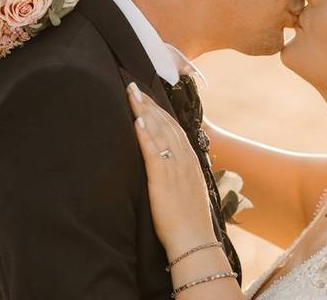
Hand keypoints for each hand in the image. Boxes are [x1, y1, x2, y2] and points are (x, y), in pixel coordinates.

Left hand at [127, 83, 216, 258]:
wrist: (195, 240)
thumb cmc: (189, 220)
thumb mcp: (188, 189)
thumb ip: (179, 173)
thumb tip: (168, 165)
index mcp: (190, 160)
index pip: (174, 127)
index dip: (159, 110)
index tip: (146, 96)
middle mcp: (184, 159)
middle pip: (165, 123)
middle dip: (149, 104)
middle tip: (133, 86)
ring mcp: (175, 167)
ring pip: (159, 132)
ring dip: (144, 111)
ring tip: (132, 94)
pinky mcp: (163, 179)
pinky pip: (153, 152)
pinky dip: (145, 134)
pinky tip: (137, 121)